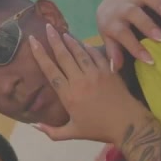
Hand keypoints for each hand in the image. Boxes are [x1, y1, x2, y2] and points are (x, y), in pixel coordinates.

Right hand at [28, 24, 147, 143]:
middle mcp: (79, 81)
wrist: (127, 125)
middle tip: (47, 27)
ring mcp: (95, 74)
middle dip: (54, 40)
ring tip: (62, 32)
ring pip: (80, 52)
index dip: (40, 54)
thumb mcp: (73, 133)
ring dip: (70, 41)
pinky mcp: (109, 71)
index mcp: (68, 95)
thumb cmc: (98, 129)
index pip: (50, 71)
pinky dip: (88, 47)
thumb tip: (33, 126)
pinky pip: (96, 55)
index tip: (33, 41)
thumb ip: (52, 131)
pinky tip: (82, 42)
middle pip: (64, 56)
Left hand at [95, 0, 160, 69]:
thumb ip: (114, 52)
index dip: (135, 47)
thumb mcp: (109, 39)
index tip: (150, 60)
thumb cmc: (112, 28)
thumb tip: (114, 69)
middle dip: (147, 25)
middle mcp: (122, 8)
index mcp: (112, 22)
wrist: (109, 5)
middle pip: (133, 13)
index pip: (123, 35)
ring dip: (157, 4)